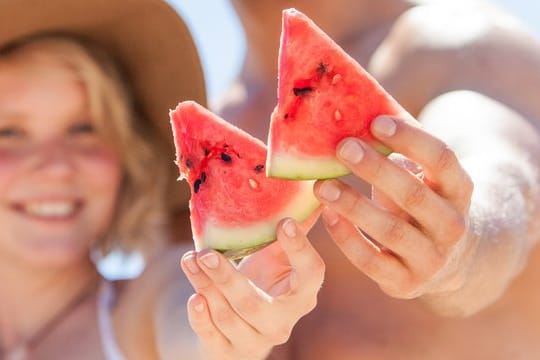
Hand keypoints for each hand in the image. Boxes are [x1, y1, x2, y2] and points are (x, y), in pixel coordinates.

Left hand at [180, 218, 324, 359]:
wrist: (239, 323)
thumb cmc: (262, 281)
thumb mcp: (276, 256)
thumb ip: (288, 229)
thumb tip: (309, 186)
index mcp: (302, 294)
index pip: (310, 274)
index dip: (300, 250)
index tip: (284, 222)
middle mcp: (282, 322)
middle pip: (255, 304)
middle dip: (228, 279)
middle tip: (207, 252)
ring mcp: (256, 340)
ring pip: (229, 317)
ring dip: (206, 287)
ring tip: (190, 260)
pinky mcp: (229, 352)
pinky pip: (213, 337)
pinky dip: (201, 318)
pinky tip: (193, 297)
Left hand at [314, 115, 474, 298]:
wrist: (448, 260)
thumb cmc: (422, 203)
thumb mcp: (422, 178)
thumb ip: (397, 153)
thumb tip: (352, 114)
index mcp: (459, 189)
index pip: (442, 158)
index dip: (410, 138)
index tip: (375, 121)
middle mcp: (453, 226)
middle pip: (414, 195)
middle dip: (376, 170)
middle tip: (342, 148)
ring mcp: (432, 258)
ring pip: (392, 231)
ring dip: (354, 206)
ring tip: (322, 185)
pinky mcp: (407, 283)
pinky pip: (372, 262)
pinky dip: (347, 238)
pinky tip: (327, 216)